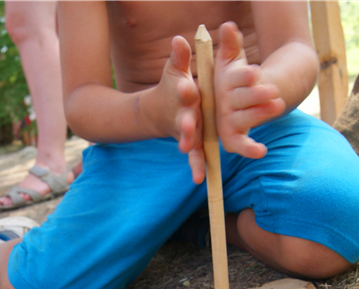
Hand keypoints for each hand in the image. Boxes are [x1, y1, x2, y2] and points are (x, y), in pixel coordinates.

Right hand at [154, 35, 205, 183]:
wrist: (159, 112)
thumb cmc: (173, 87)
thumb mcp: (176, 71)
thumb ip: (179, 57)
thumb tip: (179, 38)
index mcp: (184, 95)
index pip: (184, 92)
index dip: (184, 90)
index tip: (186, 87)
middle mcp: (184, 115)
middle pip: (185, 119)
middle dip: (186, 123)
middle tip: (187, 126)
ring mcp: (187, 132)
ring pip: (188, 140)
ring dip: (189, 145)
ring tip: (187, 150)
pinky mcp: (191, 144)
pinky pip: (195, 157)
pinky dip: (196, 167)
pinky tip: (199, 179)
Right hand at [214, 22, 284, 158]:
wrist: (238, 98)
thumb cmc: (235, 77)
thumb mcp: (231, 59)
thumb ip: (231, 44)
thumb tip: (228, 26)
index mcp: (219, 83)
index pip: (231, 80)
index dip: (243, 77)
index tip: (255, 73)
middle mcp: (219, 104)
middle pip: (237, 100)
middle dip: (255, 95)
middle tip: (272, 90)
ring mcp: (225, 122)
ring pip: (243, 119)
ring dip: (260, 114)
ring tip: (278, 104)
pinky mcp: (231, 139)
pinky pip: (240, 145)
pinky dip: (250, 149)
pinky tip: (262, 150)